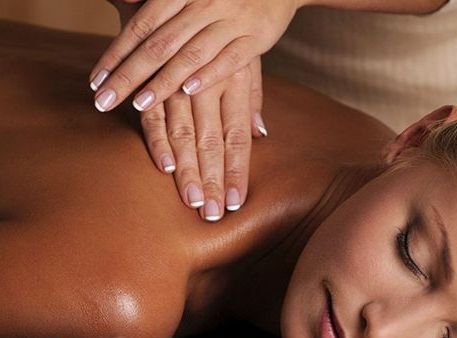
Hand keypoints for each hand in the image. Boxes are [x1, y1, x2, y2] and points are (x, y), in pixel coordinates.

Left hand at [90, 0, 297, 114]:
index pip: (140, 27)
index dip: (116, 54)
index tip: (96, 82)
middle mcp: (202, 4)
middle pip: (158, 44)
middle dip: (129, 75)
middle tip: (104, 101)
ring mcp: (230, 20)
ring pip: (191, 54)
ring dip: (164, 80)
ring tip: (139, 103)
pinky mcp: (256, 37)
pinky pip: (231, 59)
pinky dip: (210, 74)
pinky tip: (189, 91)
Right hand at [141, 58, 261, 216]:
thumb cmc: (219, 31)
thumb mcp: (244, 59)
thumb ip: (250, 98)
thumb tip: (260, 135)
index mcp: (235, 84)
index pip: (238, 137)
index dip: (237, 171)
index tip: (234, 203)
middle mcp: (211, 84)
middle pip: (212, 141)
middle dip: (213, 179)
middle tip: (211, 213)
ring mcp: (181, 78)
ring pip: (184, 131)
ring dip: (187, 169)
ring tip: (189, 200)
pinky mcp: (153, 75)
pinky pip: (153, 108)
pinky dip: (155, 136)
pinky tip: (162, 165)